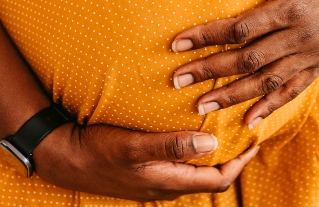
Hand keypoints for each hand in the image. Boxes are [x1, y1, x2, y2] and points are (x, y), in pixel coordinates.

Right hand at [34, 122, 258, 200]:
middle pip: (210, 178)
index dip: (241, 162)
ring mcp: (154, 182)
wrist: (62, 157)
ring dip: (211, 156)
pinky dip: (192, 154)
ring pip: (194, 173)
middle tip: (245, 133)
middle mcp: (165, 186)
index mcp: (169, 182)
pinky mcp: (143, 173)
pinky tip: (190, 135)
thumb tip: (210, 145)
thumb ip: (172, 146)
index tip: (255, 140)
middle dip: (231, 159)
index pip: (218, 180)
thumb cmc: (98, 150)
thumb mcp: (134, 146)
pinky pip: (178, 167)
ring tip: (224, 132)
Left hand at [169, 0, 318, 127]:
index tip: (178, 44)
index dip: (207, 37)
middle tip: (177, 80)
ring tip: (201, 106)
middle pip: (248, 60)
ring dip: (232, 96)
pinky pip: (292, 92)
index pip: (240, 29)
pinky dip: (270, 107)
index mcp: (291, 8)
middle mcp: (302, 37)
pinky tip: (247, 120)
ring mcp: (312, 55)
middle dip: (210, 71)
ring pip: (267, 82)